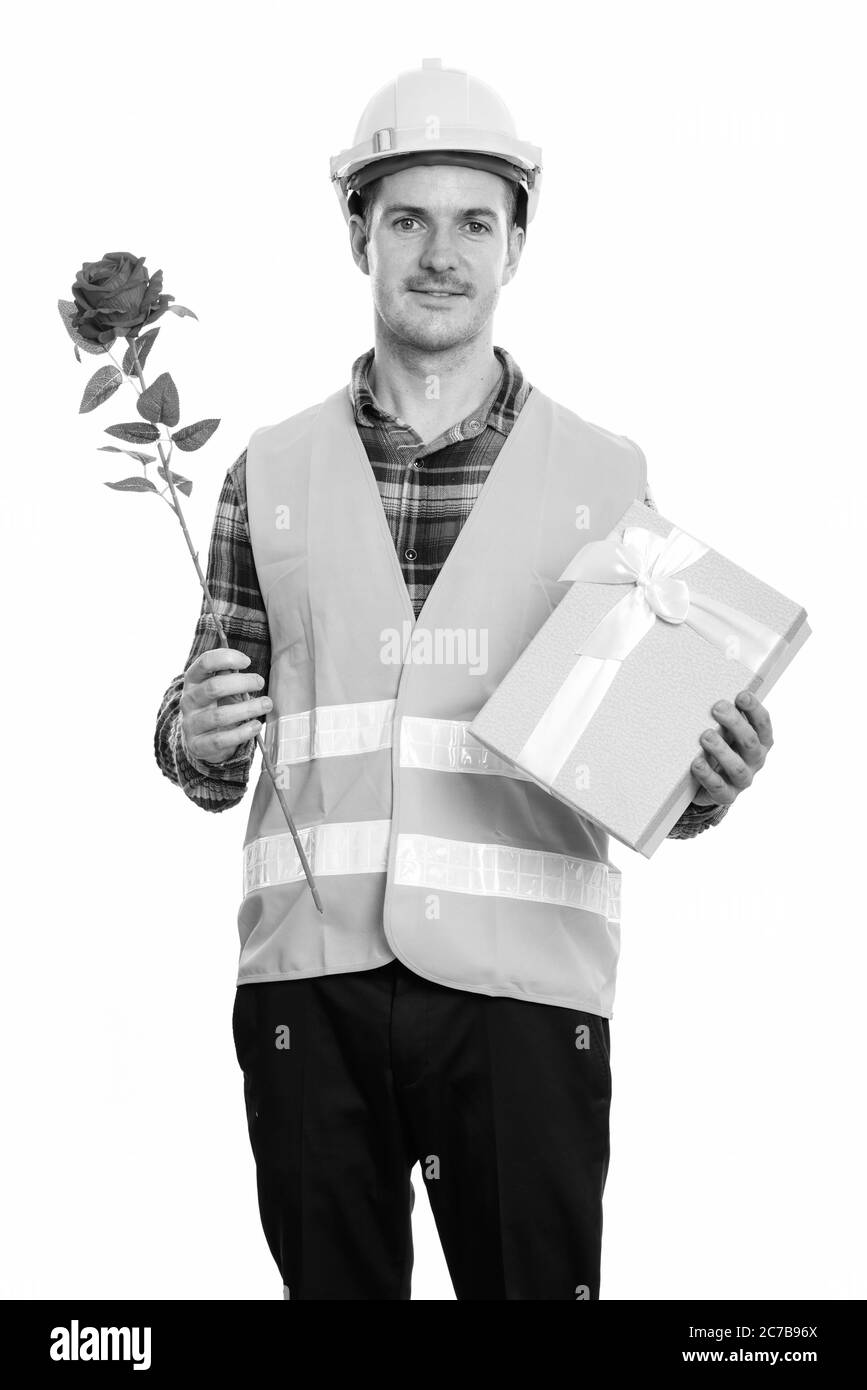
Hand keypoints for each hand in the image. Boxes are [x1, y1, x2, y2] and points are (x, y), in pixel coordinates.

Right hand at [180, 647, 271, 765]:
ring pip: (220, 716)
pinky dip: (242, 732)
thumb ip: (228, 674)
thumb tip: (243, 661)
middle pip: (214, 687)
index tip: (247, 662)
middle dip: (242, 683)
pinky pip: (221, 740)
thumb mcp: (219, 688)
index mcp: (193, 681)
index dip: (226, 658)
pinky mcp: (198, 745)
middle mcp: (189, 701)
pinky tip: (256, 726)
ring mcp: (191, 724)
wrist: (201, 740)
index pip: (204, 663)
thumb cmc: (216, 706)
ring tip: (266, 704)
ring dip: (248, 709)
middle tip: (260, 682)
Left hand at [690, 690, 772, 807]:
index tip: (741, 695)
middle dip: (735, 724)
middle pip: (750, 742)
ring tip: (705, 736)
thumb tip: (709, 689)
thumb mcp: (728, 732)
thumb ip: (726, 716)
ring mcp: (743, 779)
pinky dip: (707, 775)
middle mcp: (755, 760)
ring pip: (737, 767)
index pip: (763, 723)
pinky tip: (696, 763)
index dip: (754, 709)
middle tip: (718, 708)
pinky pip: (719, 787)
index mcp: (761, 741)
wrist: (713, 784)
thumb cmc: (723, 749)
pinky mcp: (727, 795)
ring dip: (721, 750)